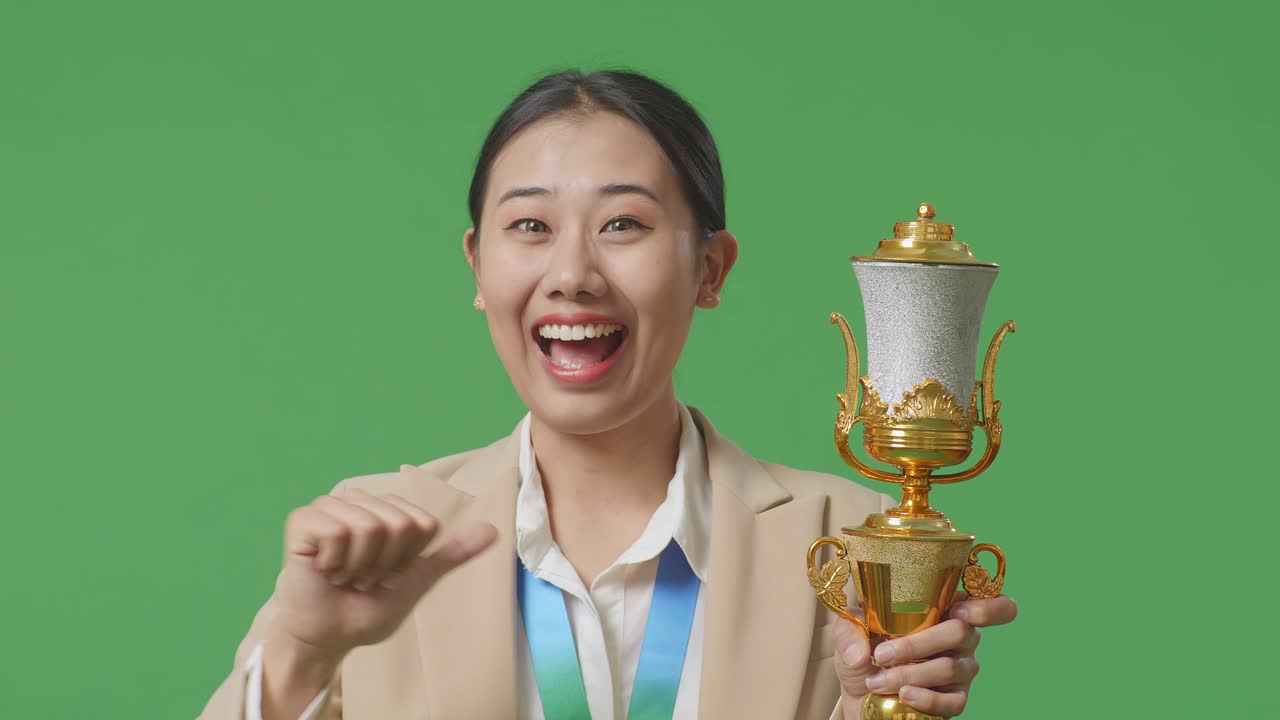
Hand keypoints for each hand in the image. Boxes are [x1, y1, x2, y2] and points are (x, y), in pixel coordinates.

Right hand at [270, 486, 497, 663]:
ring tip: (344, 575)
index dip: (408, 559)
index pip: (423, 524)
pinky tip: (324, 570)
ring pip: (369, 527)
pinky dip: (334, 562)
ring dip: (359, 567)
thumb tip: (494, 531)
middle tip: (363, 578)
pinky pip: (336, 532)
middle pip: (399, 524)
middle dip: (385, 564)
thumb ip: (452, 554)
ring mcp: (330, 506)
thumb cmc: (367, 607)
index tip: (388, 575)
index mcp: (389, 509)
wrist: (327, 636)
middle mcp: (360, 500)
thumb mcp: (418, 580)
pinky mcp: (302, 520)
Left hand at [833, 592, 1017, 717]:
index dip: (989, 607)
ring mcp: (962, 669)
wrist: (861, 689)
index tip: (960, 611)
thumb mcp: (851, 630)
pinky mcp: (956, 699)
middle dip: (917, 644)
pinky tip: (905, 695)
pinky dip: (927, 698)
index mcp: (945, 608)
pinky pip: (953, 701)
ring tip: (877, 680)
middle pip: (961, 633)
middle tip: (882, 654)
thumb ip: (850, 629)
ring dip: (910, 674)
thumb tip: (862, 653)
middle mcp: (962, 637)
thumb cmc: (866, 648)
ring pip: (950, 667)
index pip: (992, 604)